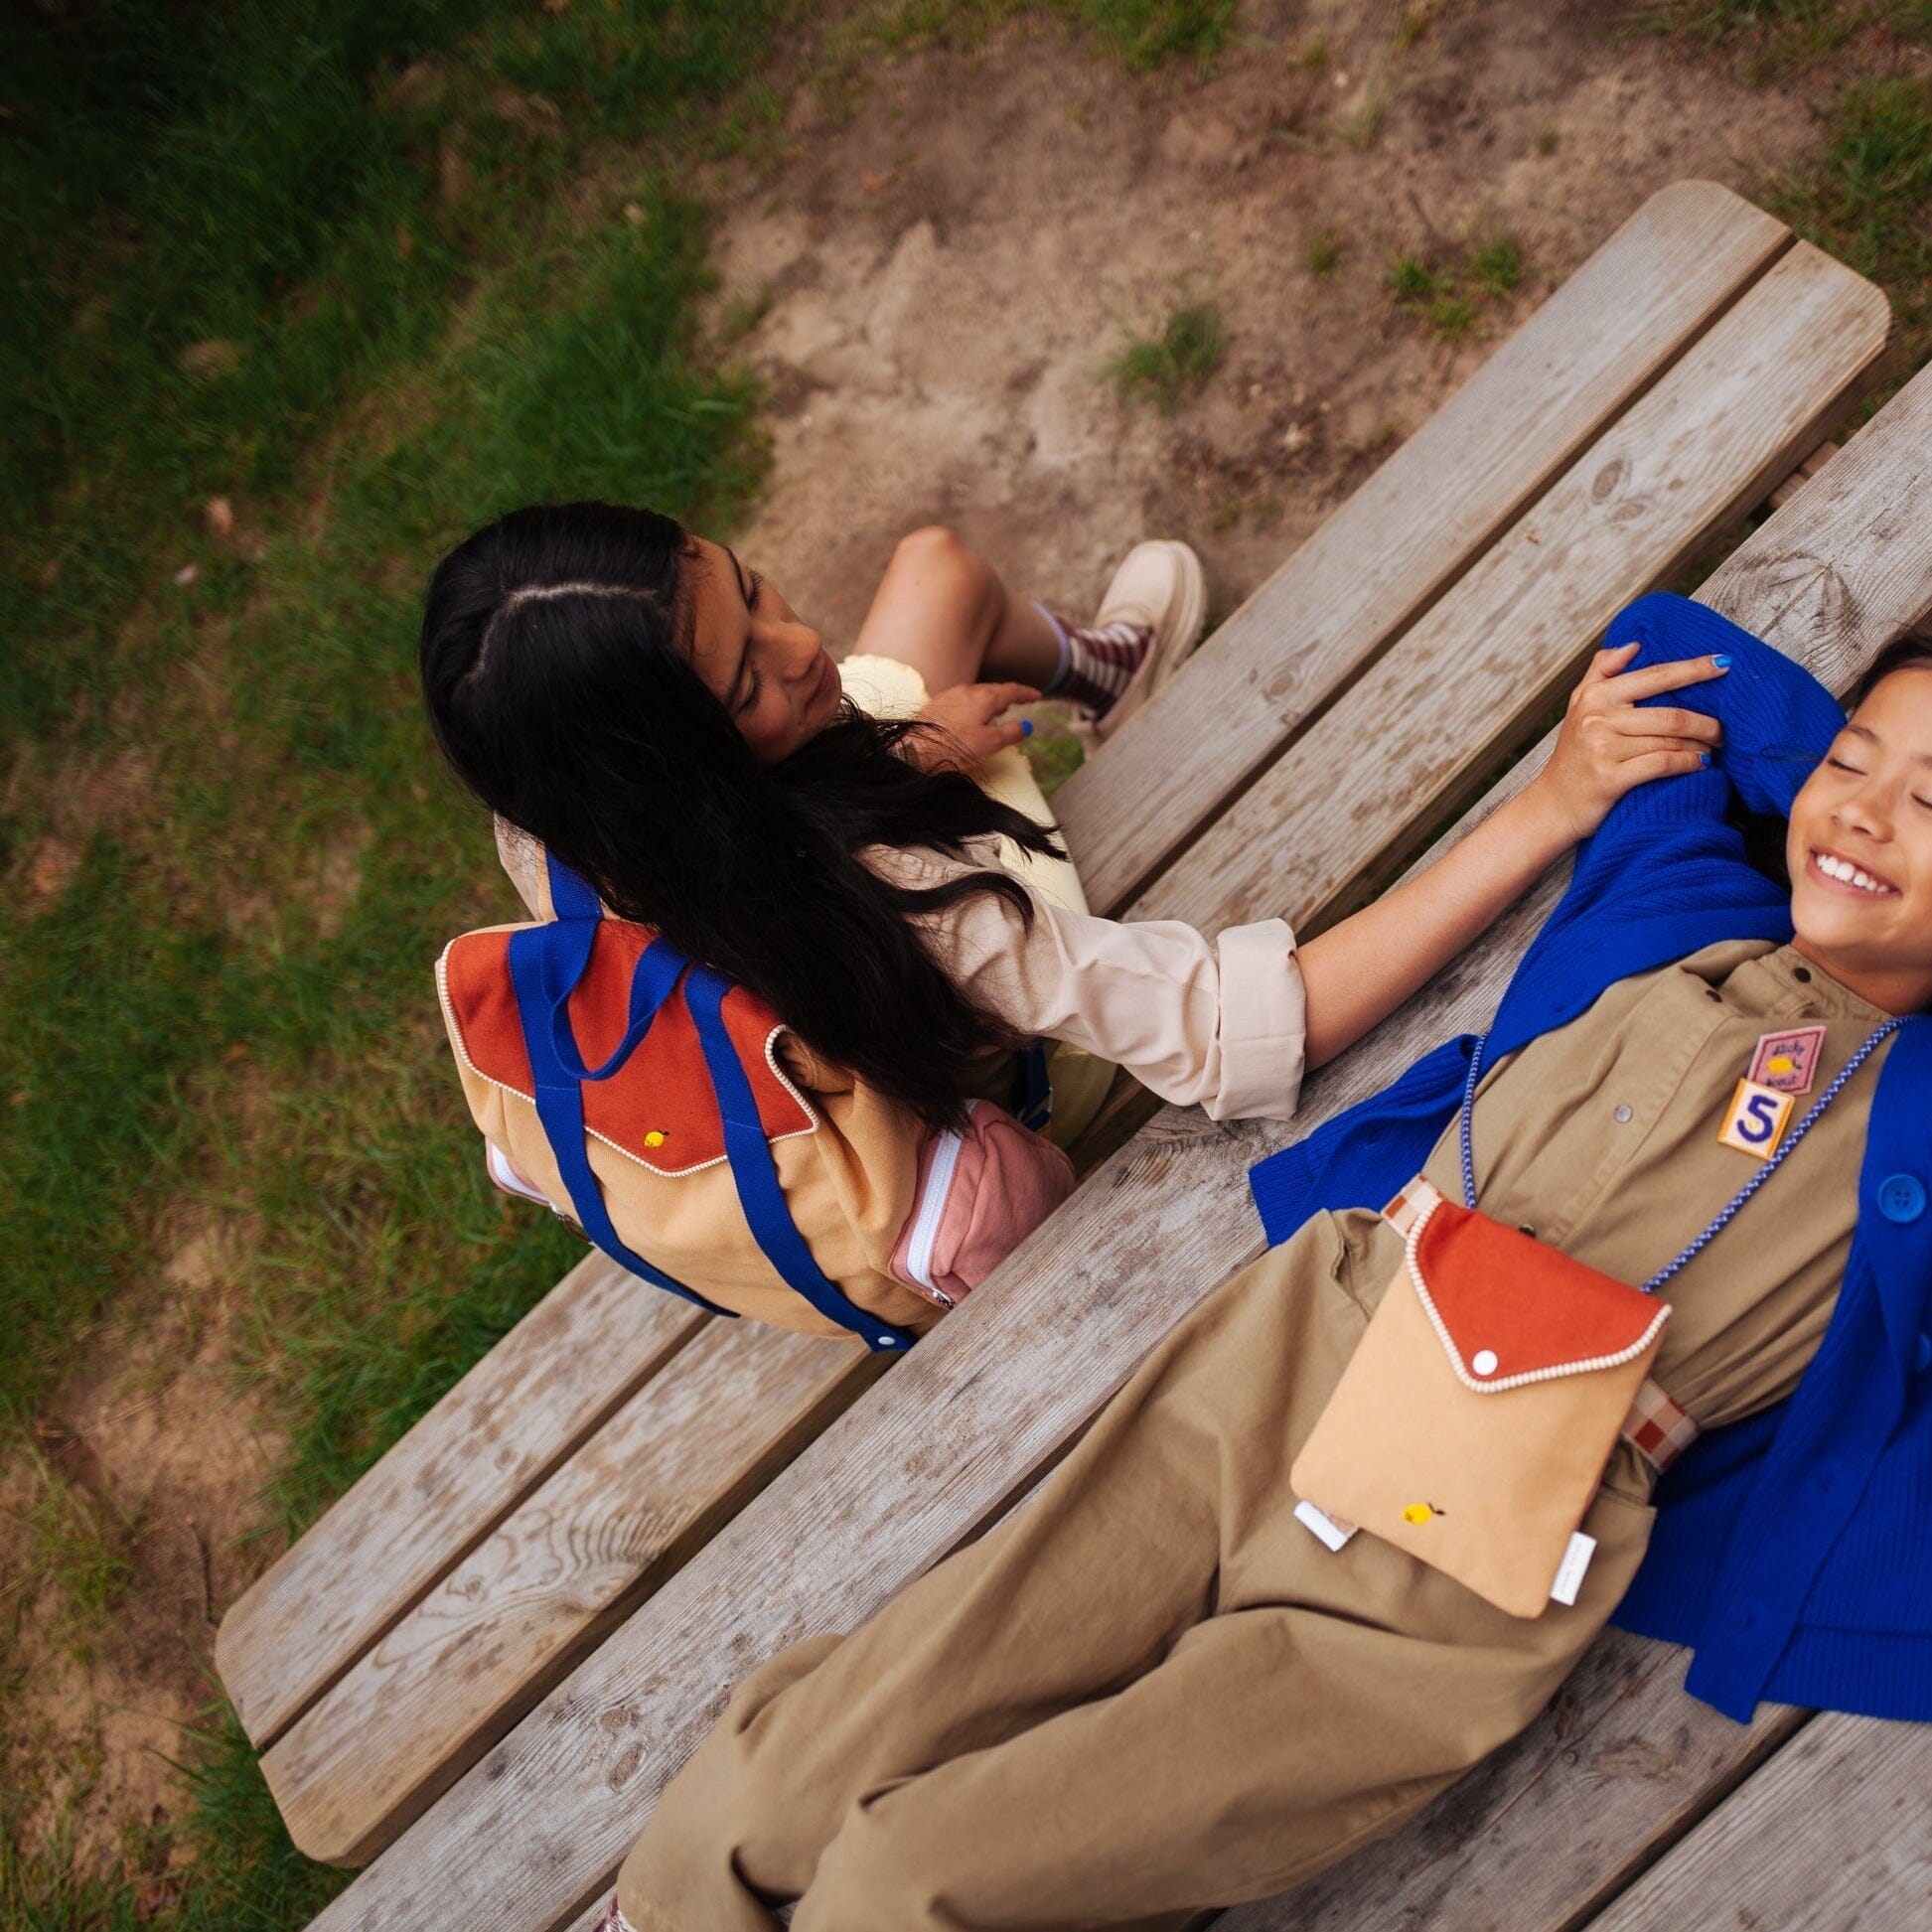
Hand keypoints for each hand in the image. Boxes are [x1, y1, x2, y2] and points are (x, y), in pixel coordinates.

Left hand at [910, 682, 1039, 770]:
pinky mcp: (937, 705)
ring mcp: (950, 696)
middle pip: (993, 689)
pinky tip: (972, 717)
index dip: (1026, 693)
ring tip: (999, 711)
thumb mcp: (990, 743)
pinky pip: (963, 700)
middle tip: (1020, 702)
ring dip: (991, 700)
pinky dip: (975, 705)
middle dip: (1008, 696)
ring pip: (977, 694)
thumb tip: (1027, 726)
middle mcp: (967, 691)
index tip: (1037, 696)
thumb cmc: (954, 747)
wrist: (914, 749)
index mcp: (984, 697)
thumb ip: (1011, 733)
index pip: (1011, 690)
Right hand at [1530, 641, 1727, 841]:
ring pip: (1670, 742)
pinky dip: (1689, 764)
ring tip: (1713, 748)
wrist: (1552, 804)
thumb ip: (1602, 671)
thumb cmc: (1574, 756)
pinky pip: (1662, 764)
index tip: (1725, 664)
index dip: (1693, 669)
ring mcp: (1602, 749)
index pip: (1655, 676)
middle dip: (1706, 723)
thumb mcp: (1578, 707)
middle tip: (1723, 730)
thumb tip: (1633, 645)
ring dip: (1700, 746)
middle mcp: (1597, 719)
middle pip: (1671, 715)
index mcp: (1595, 696)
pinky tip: (1701, 764)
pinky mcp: (1609, 778)